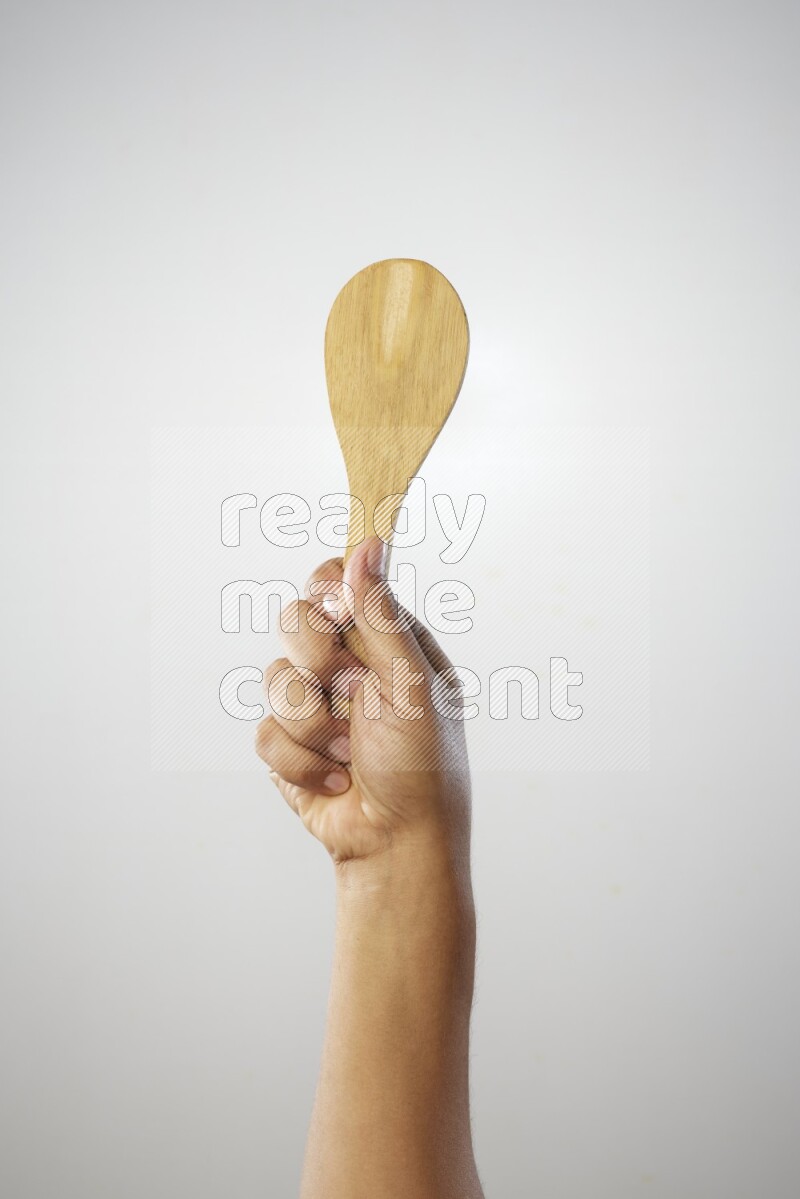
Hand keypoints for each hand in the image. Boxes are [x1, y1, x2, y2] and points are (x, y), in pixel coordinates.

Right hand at [255, 537, 470, 864]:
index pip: (335, 582)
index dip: (326, 592)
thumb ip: (380, 614)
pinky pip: (265, 733)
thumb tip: (366, 545)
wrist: (396, 843)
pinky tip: (334, 780)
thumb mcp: (411, 682)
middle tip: (350, 688)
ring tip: (348, 752)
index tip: (336, 614)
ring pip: (273, 677)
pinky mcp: (289, 745)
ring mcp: (315, 704)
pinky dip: (300, 762)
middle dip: (316, 658)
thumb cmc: (423, 765)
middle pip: (294, 618)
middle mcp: (348, 664)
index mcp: (385, 640)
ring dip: (312, 723)